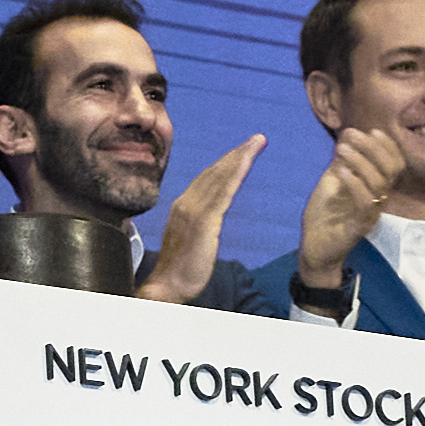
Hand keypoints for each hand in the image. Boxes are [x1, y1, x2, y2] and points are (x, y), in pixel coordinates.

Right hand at [138, 134, 269, 302]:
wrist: (167, 287)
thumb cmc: (180, 269)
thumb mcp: (191, 240)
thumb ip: (200, 224)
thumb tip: (211, 217)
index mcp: (183, 205)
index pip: (208, 178)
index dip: (226, 163)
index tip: (242, 150)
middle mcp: (186, 202)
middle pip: (214, 172)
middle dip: (236, 153)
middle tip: (257, 138)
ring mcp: (194, 211)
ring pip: (220, 177)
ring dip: (239, 158)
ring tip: (256, 143)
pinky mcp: (203, 222)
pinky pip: (222, 193)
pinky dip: (235, 174)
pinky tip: (246, 163)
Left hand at [295, 124, 408, 290]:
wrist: (314, 247)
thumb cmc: (325, 214)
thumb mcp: (332, 181)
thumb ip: (342, 161)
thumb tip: (347, 134)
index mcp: (375, 187)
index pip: (394, 163)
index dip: (387, 145)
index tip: (371, 130)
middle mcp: (378, 200)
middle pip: (391, 169)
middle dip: (373, 147)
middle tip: (351, 133)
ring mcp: (370, 214)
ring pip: (379, 184)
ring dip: (361, 161)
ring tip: (342, 148)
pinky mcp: (359, 227)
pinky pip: (365, 204)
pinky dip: (355, 184)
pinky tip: (340, 172)